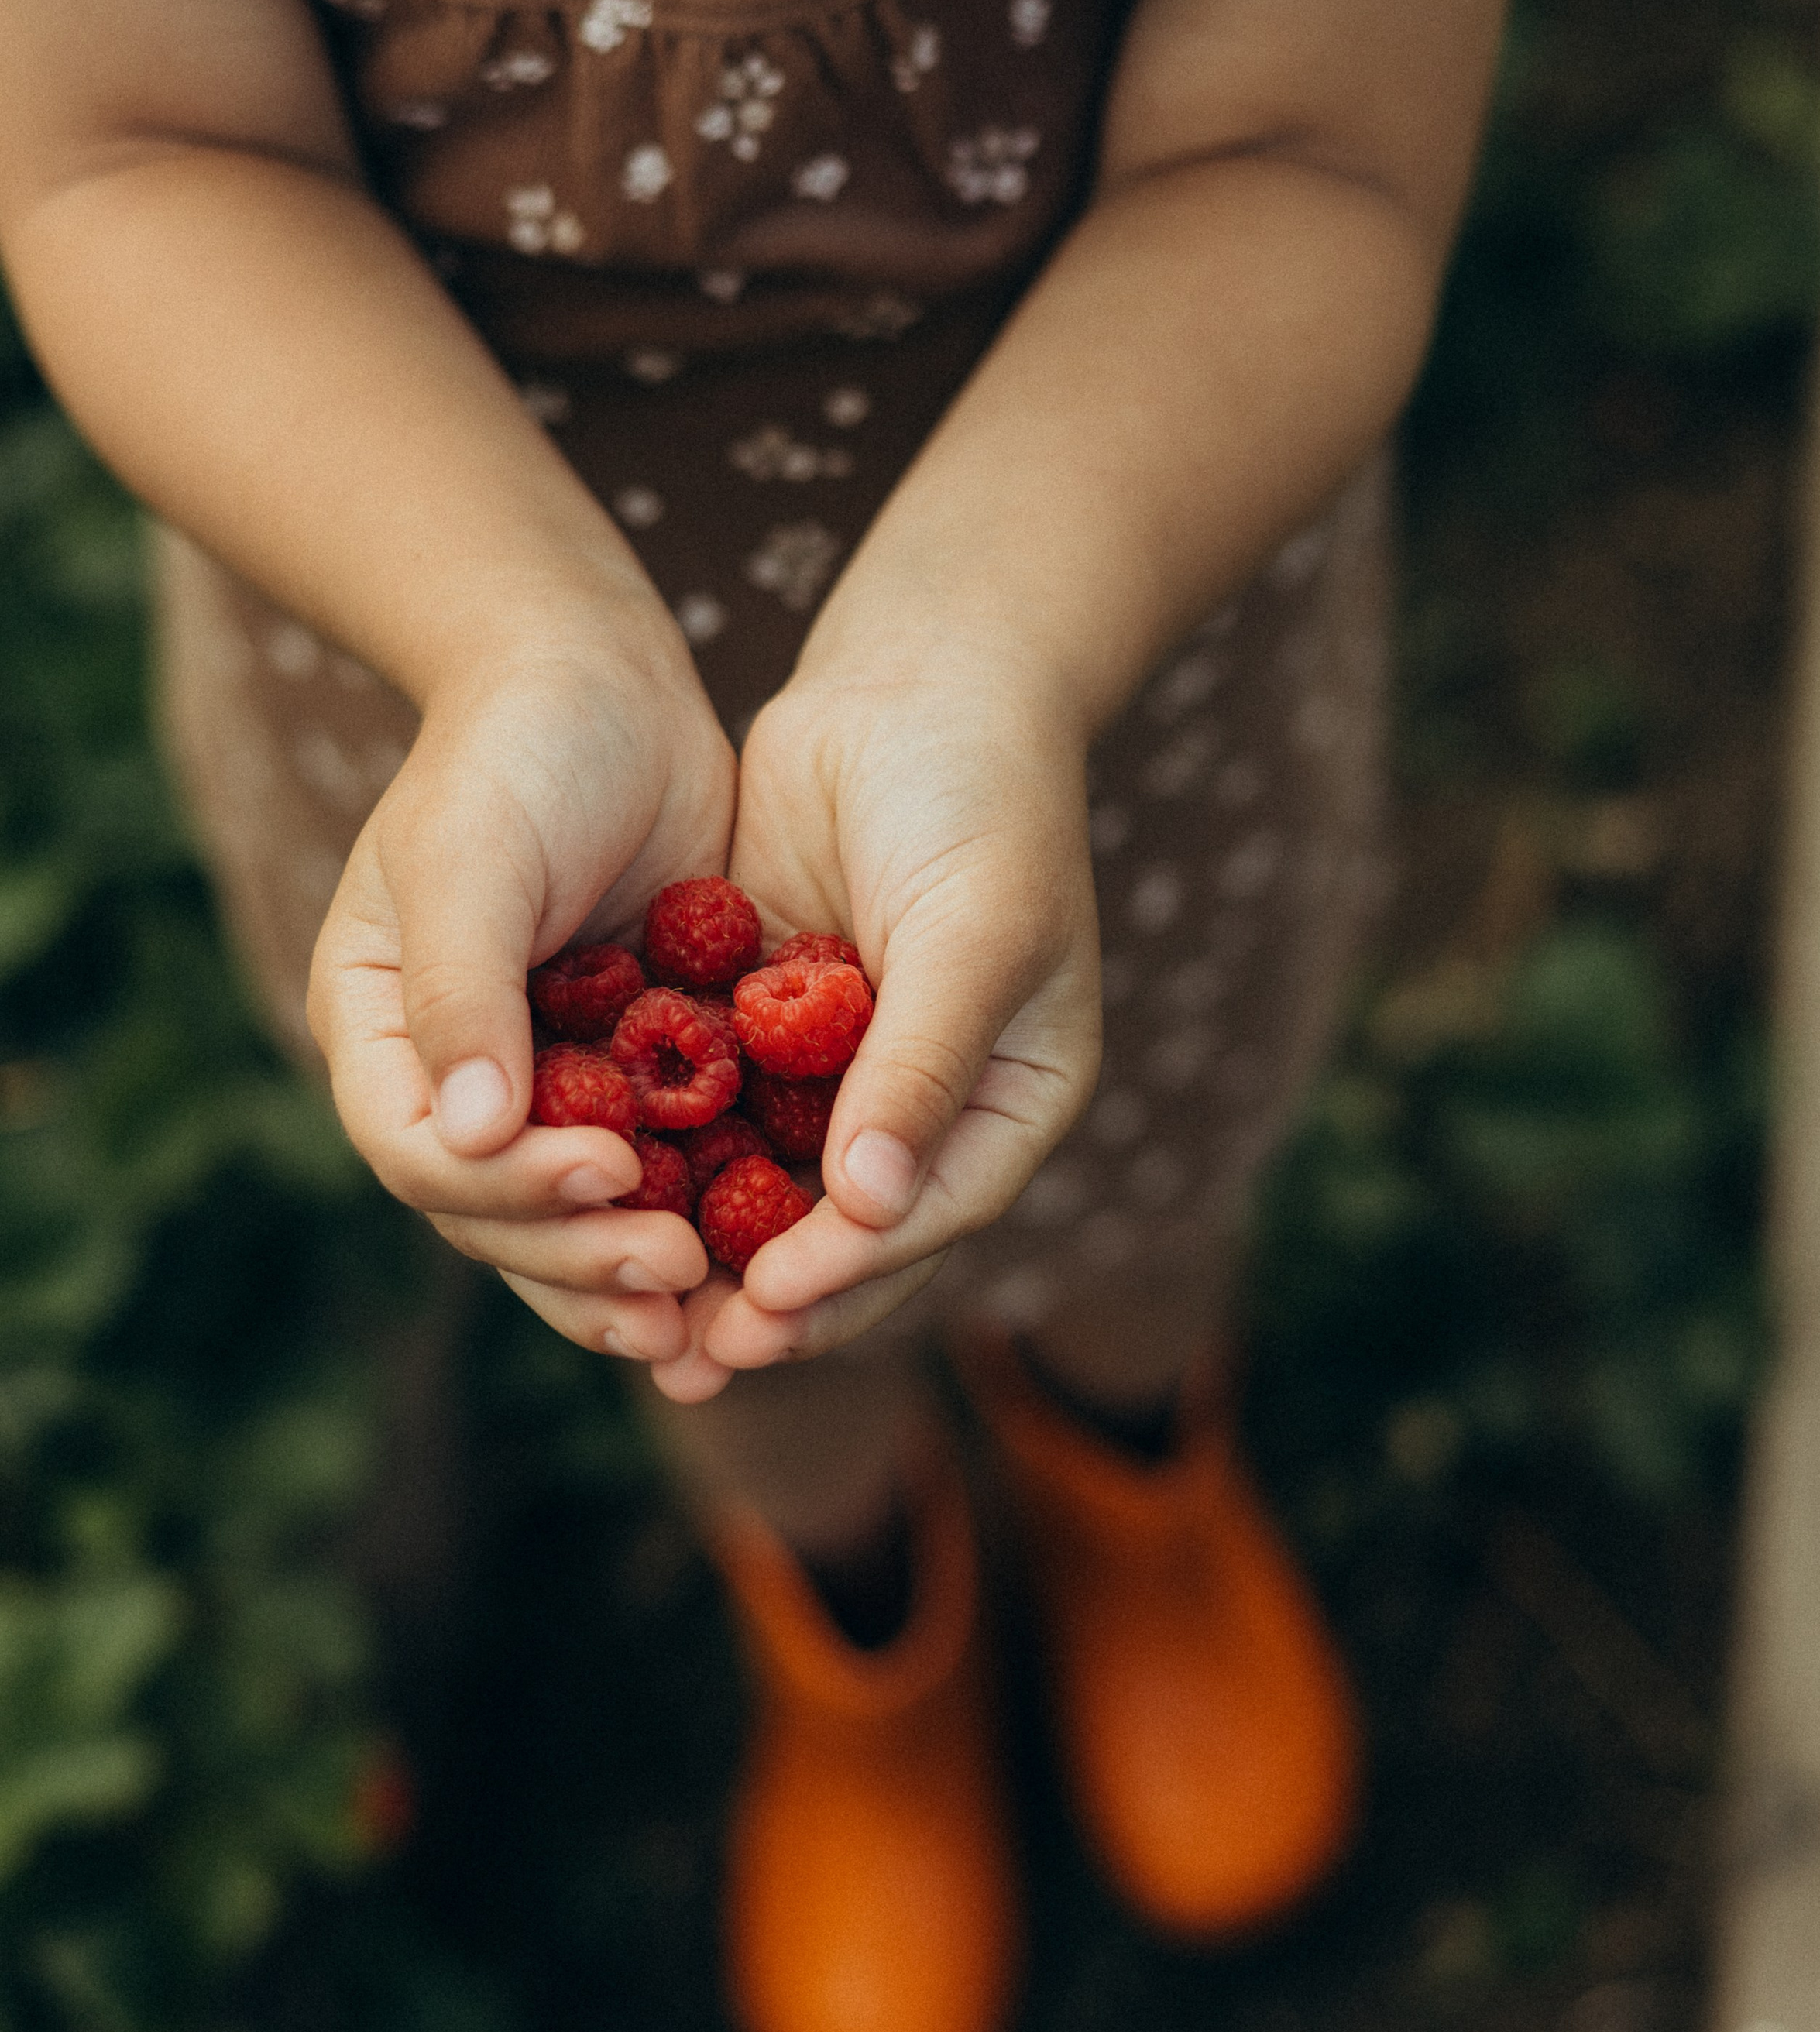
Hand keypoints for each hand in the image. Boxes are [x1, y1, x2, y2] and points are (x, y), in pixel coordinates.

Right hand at [308, 622, 736, 1367]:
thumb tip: (474, 1136)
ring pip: (575, 1220)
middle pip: (496, 1216)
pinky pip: (660, 1172)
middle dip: (583, 1258)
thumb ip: (463, 990)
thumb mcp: (471, 851)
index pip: (421, 1153)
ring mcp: (544, 1085)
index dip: (509, 1190)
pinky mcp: (633, 1075)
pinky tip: (762, 1254)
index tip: (609, 1173)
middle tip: (679, 1276)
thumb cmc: (519, 747)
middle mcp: (454, 1079)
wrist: (604, 680)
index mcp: (380, 1034)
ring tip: (714, 1313)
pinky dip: (701, 1219)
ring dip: (636, 1275)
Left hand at [649, 637, 1102, 1399]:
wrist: (919, 674)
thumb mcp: (972, 931)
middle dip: (765, 1296)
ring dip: (704, 1245)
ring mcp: (841, 1061)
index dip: (845, 1274)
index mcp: (1011, 1100)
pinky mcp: (764, 1016)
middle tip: (683, 1358)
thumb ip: (921, 1066)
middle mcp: (927, 1102)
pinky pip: (712, 1104)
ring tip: (630, 1313)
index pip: (924, 1217)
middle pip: (842, 1230)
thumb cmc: (979, 797)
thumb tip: (871, 1206)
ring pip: (767, 1181)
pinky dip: (666, 1152)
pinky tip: (596, 1190)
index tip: (762, 1316)